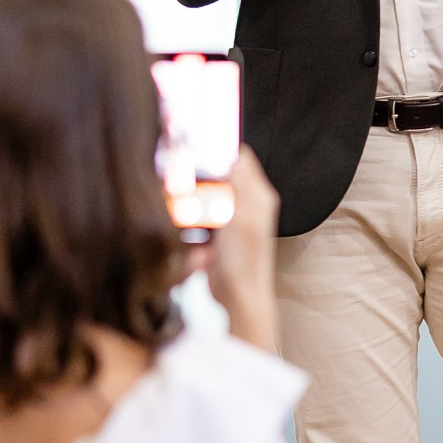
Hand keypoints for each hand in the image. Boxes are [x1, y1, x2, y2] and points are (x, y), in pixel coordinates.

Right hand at [195, 148, 281, 346]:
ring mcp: (228, 220)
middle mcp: (245, 204)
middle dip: (200, 177)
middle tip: (184, 179)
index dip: (220, 149)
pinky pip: (196, 219)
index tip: (197, 146)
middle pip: (218, 175)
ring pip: (204, 196)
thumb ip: (238, 185)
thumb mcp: (241, 217)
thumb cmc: (244, 261)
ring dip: (193, 202)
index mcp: (257, 195)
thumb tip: (232, 157)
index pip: (240, 157)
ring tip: (187, 208)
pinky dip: (189, 222)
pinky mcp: (213, 236)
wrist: (236, 296)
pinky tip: (188, 230)